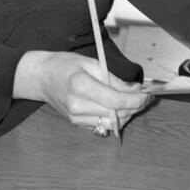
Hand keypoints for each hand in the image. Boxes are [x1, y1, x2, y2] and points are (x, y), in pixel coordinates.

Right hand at [13, 50, 153, 130]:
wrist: (42, 77)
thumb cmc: (65, 65)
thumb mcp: (91, 62)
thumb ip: (113, 78)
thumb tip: (135, 90)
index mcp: (80, 85)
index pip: (115, 100)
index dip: (135, 100)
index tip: (148, 95)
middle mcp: (77, 106)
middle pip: (115, 114)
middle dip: (135, 107)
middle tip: (147, 98)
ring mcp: (76, 118)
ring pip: (111, 124)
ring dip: (127, 114)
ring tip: (135, 102)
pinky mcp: (76, 124)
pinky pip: (102, 126)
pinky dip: (115, 118)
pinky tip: (120, 107)